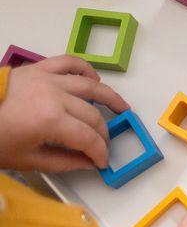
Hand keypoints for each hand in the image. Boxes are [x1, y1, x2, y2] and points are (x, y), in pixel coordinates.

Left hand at [0, 56, 127, 171]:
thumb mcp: (25, 159)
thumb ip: (62, 162)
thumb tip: (87, 163)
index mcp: (51, 122)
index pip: (89, 138)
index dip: (100, 152)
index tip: (102, 162)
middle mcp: (56, 97)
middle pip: (92, 116)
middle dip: (103, 134)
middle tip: (103, 145)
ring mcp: (49, 79)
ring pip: (90, 87)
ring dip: (110, 98)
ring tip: (122, 108)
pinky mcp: (39, 68)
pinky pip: (70, 63)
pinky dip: (86, 70)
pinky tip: (94, 80)